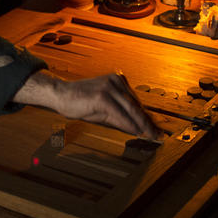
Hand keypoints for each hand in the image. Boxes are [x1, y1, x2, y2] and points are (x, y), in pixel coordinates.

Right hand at [12, 70, 161, 139]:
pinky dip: (128, 123)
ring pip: (131, 109)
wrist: (60, 94)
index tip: (156, 128)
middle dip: (148, 122)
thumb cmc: (80, 102)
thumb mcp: (104, 111)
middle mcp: (117, 81)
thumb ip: (120, 118)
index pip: (136, 102)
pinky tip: (136, 131)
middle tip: (157, 134)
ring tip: (150, 135)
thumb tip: (137, 129)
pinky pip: (119, 113)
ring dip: (142, 124)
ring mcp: (110, 87)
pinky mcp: (103, 95)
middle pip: (137, 105)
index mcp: (118, 81)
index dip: (147, 116)